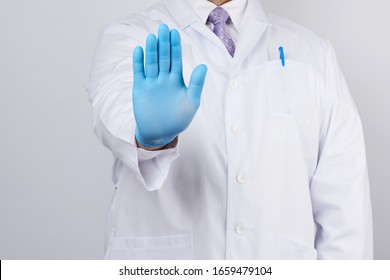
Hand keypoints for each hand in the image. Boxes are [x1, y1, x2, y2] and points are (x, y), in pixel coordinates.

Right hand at [132, 24, 207, 146]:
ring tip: (151, 37)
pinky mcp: (140, 89)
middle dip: (163, 43)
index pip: (176, 59)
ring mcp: (151, 83)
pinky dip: (139, 62)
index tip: (174, 33)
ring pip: (151, 63)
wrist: (160, 133)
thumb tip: (203, 66)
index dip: (175, 47)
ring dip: (151, 51)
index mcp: (177, 80)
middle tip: (162, 28)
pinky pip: (139, 72)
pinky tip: (139, 50)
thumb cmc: (178, 119)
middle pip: (163, 58)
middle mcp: (164, 79)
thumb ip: (196, 84)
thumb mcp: (191, 102)